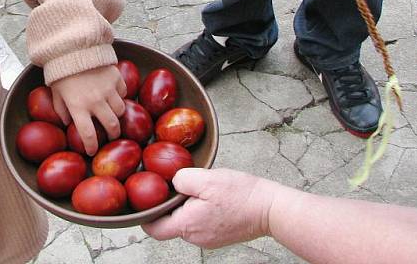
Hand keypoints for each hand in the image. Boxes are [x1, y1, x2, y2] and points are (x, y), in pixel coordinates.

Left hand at [50, 64, 125, 155]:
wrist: (72, 46)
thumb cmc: (61, 70)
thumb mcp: (56, 92)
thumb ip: (61, 109)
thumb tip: (67, 122)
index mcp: (78, 107)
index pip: (88, 135)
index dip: (91, 146)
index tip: (92, 151)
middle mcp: (95, 101)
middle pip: (112, 125)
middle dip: (113, 134)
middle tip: (111, 135)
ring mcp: (108, 89)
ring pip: (121, 109)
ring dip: (118, 114)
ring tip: (114, 114)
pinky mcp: (115, 77)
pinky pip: (123, 91)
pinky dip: (121, 95)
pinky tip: (115, 94)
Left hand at [142, 168, 276, 248]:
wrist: (270, 208)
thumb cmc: (241, 194)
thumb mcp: (206, 178)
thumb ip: (181, 179)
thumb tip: (172, 183)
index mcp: (187, 225)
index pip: (154, 228)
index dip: (146, 215)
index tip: (145, 200)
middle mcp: (196, 237)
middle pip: (170, 223)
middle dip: (170, 205)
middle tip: (179, 185)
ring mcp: (208, 239)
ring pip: (186, 222)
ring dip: (187, 206)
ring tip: (200, 189)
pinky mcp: (219, 236)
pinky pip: (201, 223)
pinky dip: (200, 210)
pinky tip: (212, 197)